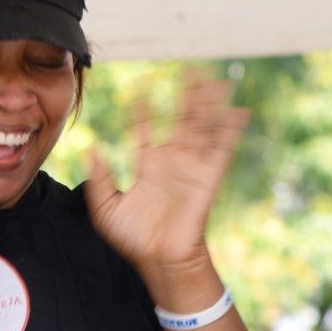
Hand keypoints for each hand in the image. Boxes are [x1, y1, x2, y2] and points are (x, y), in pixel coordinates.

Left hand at [84, 74, 248, 278]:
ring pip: (202, 127)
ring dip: (209, 104)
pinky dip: (231, 130)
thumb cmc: (134, 240)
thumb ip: (99, 179)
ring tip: (215, 79)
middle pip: (181, 120)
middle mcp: (172, 162)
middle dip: (186, 96)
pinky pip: (222, 149)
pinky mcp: (207, 177)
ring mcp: (191, 167)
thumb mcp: (106, 209)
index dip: (140, 113)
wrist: (160, 260)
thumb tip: (93, 149)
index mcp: (148, 166)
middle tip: (190, 70)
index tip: (136, 91)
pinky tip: (238, 110)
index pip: (144, 131)